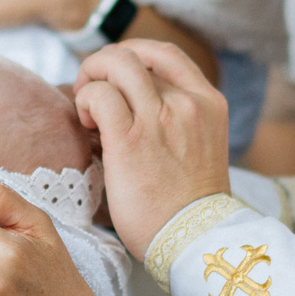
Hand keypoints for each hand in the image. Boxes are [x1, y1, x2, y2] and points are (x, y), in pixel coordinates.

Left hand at [73, 40, 231, 257]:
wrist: (196, 241)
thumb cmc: (188, 205)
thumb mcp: (199, 148)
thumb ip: (177, 120)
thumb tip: (133, 106)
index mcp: (209, 103)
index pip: (164, 54)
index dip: (132, 54)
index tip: (115, 74)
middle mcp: (187, 104)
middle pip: (134, 55)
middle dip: (103, 63)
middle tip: (91, 89)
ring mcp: (161, 119)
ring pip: (116, 64)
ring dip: (91, 75)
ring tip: (86, 105)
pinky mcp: (131, 139)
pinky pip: (99, 96)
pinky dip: (86, 100)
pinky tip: (87, 123)